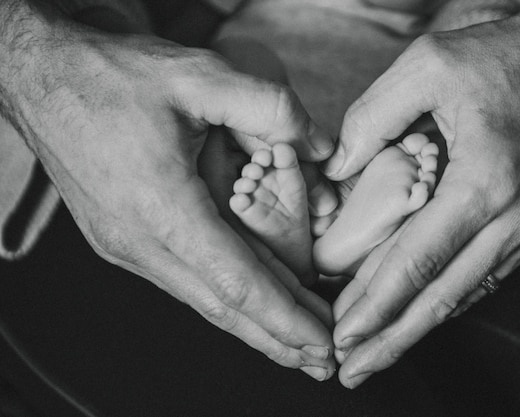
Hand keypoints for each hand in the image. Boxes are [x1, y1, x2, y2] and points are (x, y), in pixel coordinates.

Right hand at [1, 5, 335, 379]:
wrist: (40, 78)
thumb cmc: (112, 75)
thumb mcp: (198, 75)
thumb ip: (269, 107)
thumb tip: (319, 145)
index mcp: (162, 208)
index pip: (237, 282)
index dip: (285, 318)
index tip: (322, 343)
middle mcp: (140, 241)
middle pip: (221, 307)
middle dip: (278, 338)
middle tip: (324, 360)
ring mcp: (126, 246)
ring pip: (201, 298)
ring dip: (253, 322)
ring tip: (296, 340)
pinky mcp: (122, 240)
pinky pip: (183, 280)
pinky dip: (223, 296)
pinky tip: (249, 299)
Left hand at [325, 1, 519, 387]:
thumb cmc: (502, 58)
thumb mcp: (425, 66)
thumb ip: (371, 119)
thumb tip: (339, 171)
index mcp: (485, 181)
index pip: (419, 260)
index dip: (378, 304)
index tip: (344, 335)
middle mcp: (514, 217)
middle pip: (444, 296)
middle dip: (394, 339)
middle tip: (353, 372)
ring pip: (465, 292)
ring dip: (419, 325)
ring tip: (378, 352)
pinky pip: (484, 274)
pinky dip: (446, 297)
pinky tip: (417, 313)